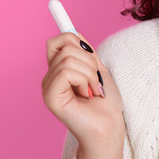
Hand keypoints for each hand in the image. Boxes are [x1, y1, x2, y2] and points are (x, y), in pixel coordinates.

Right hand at [41, 32, 124, 149]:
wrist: (110, 127)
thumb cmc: (106, 104)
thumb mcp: (98, 70)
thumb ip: (85, 52)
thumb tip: (74, 32)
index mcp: (59, 71)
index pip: (57, 42)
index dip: (68, 35)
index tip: (75, 31)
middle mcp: (50, 78)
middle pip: (65, 44)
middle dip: (90, 59)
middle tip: (95, 80)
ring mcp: (48, 87)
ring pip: (69, 58)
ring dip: (90, 73)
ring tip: (93, 90)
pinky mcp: (50, 97)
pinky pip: (66, 71)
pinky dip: (84, 80)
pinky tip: (86, 95)